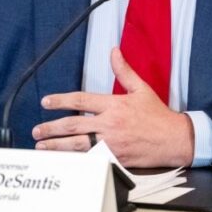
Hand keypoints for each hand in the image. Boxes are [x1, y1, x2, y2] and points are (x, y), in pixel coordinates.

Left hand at [31, 47, 194, 167]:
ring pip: (77, 144)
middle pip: (74, 125)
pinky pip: (89, 158)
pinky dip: (74, 159)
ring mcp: (111, 143)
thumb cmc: (158, 116)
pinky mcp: (115, 158)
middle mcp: (110, 124)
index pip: (81, 101)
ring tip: (42, 145)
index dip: (60, 101)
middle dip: (52, 128)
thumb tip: (114, 52)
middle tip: (37, 130)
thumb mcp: (141, 89)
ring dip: (57, 145)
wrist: (174, 139)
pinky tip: (62, 159)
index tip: (46, 102)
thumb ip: (124, 71)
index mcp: (114, 105)